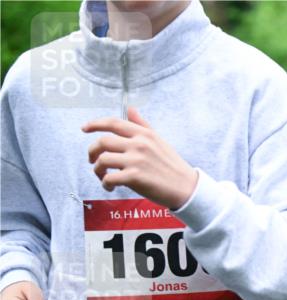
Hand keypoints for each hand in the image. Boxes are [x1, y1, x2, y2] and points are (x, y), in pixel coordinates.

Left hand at [83, 106, 197, 209]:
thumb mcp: (159, 141)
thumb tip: (130, 109)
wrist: (187, 188)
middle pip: (102, 142)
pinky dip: (105, 183)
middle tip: (93, 160)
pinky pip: (109, 178)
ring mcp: (136, 160)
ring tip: (103, 176)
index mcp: (144, 134)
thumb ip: (142, 125)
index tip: (84, 128)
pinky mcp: (134, 177)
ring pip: (103, 160)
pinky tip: (110, 187)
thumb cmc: (172, 166)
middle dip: (92, 152)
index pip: (113, 123)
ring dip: (97, 170)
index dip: (95, 124)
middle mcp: (139, 144)